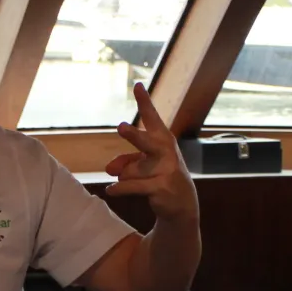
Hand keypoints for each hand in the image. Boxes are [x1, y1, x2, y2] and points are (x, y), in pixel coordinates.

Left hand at [104, 82, 197, 221]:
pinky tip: (111, 191)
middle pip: (145, 142)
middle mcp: (166, 152)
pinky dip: (119, 189)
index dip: (144, 102)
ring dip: (126, 177)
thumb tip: (110, 169)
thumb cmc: (160, 177)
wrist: (182, 204)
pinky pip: (131, 186)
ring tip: (130, 182)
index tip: (137, 85)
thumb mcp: (143, 166)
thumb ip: (126, 162)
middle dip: (133, 136)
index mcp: (163, 139)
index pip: (152, 118)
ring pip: (130, 171)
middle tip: (120, 128)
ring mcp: (166, 170)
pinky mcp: (161, 187)